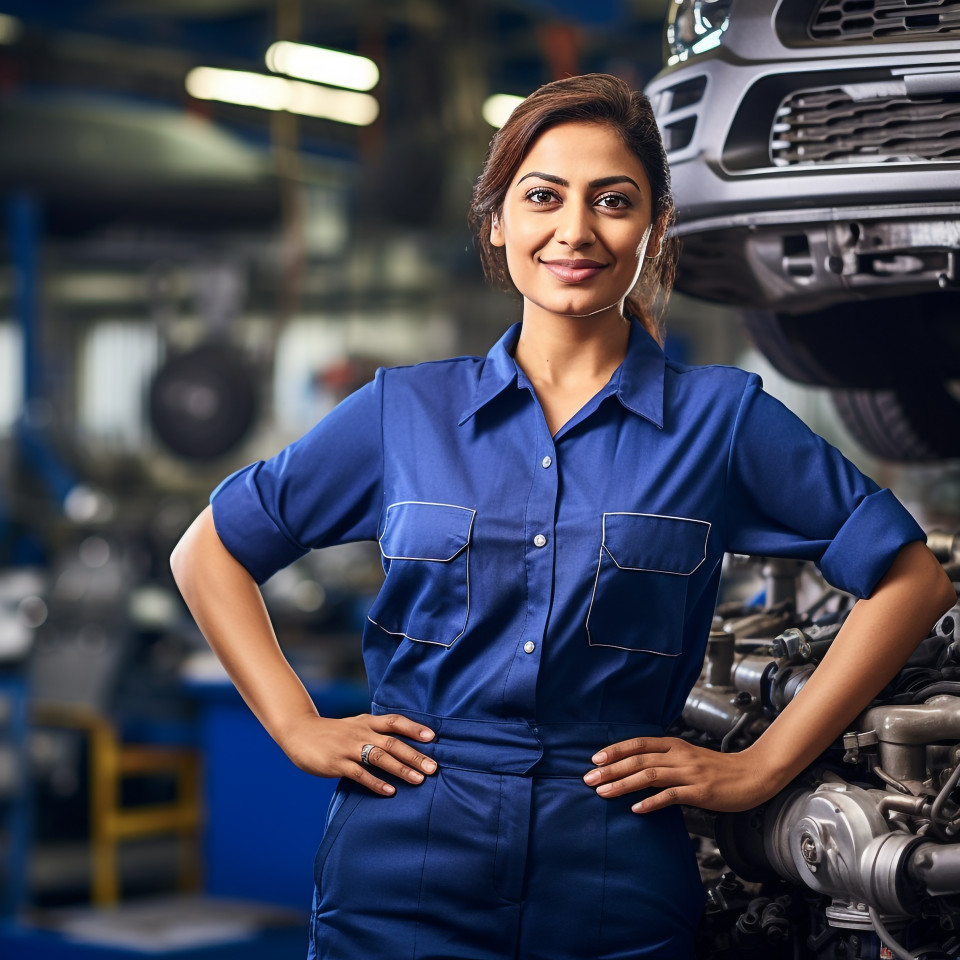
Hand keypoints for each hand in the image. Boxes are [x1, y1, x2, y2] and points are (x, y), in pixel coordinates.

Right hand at [279, 712, 436, 796]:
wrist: (299, 732)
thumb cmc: (332, 733)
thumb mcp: (355, 725)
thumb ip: (375, 732)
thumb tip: (402, 745)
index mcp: (366, 722)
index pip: (394, 721)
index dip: (414, 728)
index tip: (432, 737)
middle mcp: (360, 732)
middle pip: (392, 742)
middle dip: (414, 755)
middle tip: (433, 767)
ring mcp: (348, 747)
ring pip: (379, 757)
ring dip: (400, 769)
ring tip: (418, 780)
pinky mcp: (336, 763)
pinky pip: (360, 774)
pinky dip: (376, 783)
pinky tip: (389, 792)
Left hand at [582, 736, 777, 813]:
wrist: (753, 774)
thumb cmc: (719, 769)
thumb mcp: (689, 758)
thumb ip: (666, 760)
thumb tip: (638, 767)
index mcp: (675, 745)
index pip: (639, 743)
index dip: (615, 750)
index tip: (595, 759)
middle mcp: (679, 756)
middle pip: (638, 759)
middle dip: (611, 769)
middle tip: (589, 779)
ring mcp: (689, 773)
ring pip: (649, 775)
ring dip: (623, 784)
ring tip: (604, 792)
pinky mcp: (700, 791)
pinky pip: (670, 796)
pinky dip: (651, 802)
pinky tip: (636, 808)